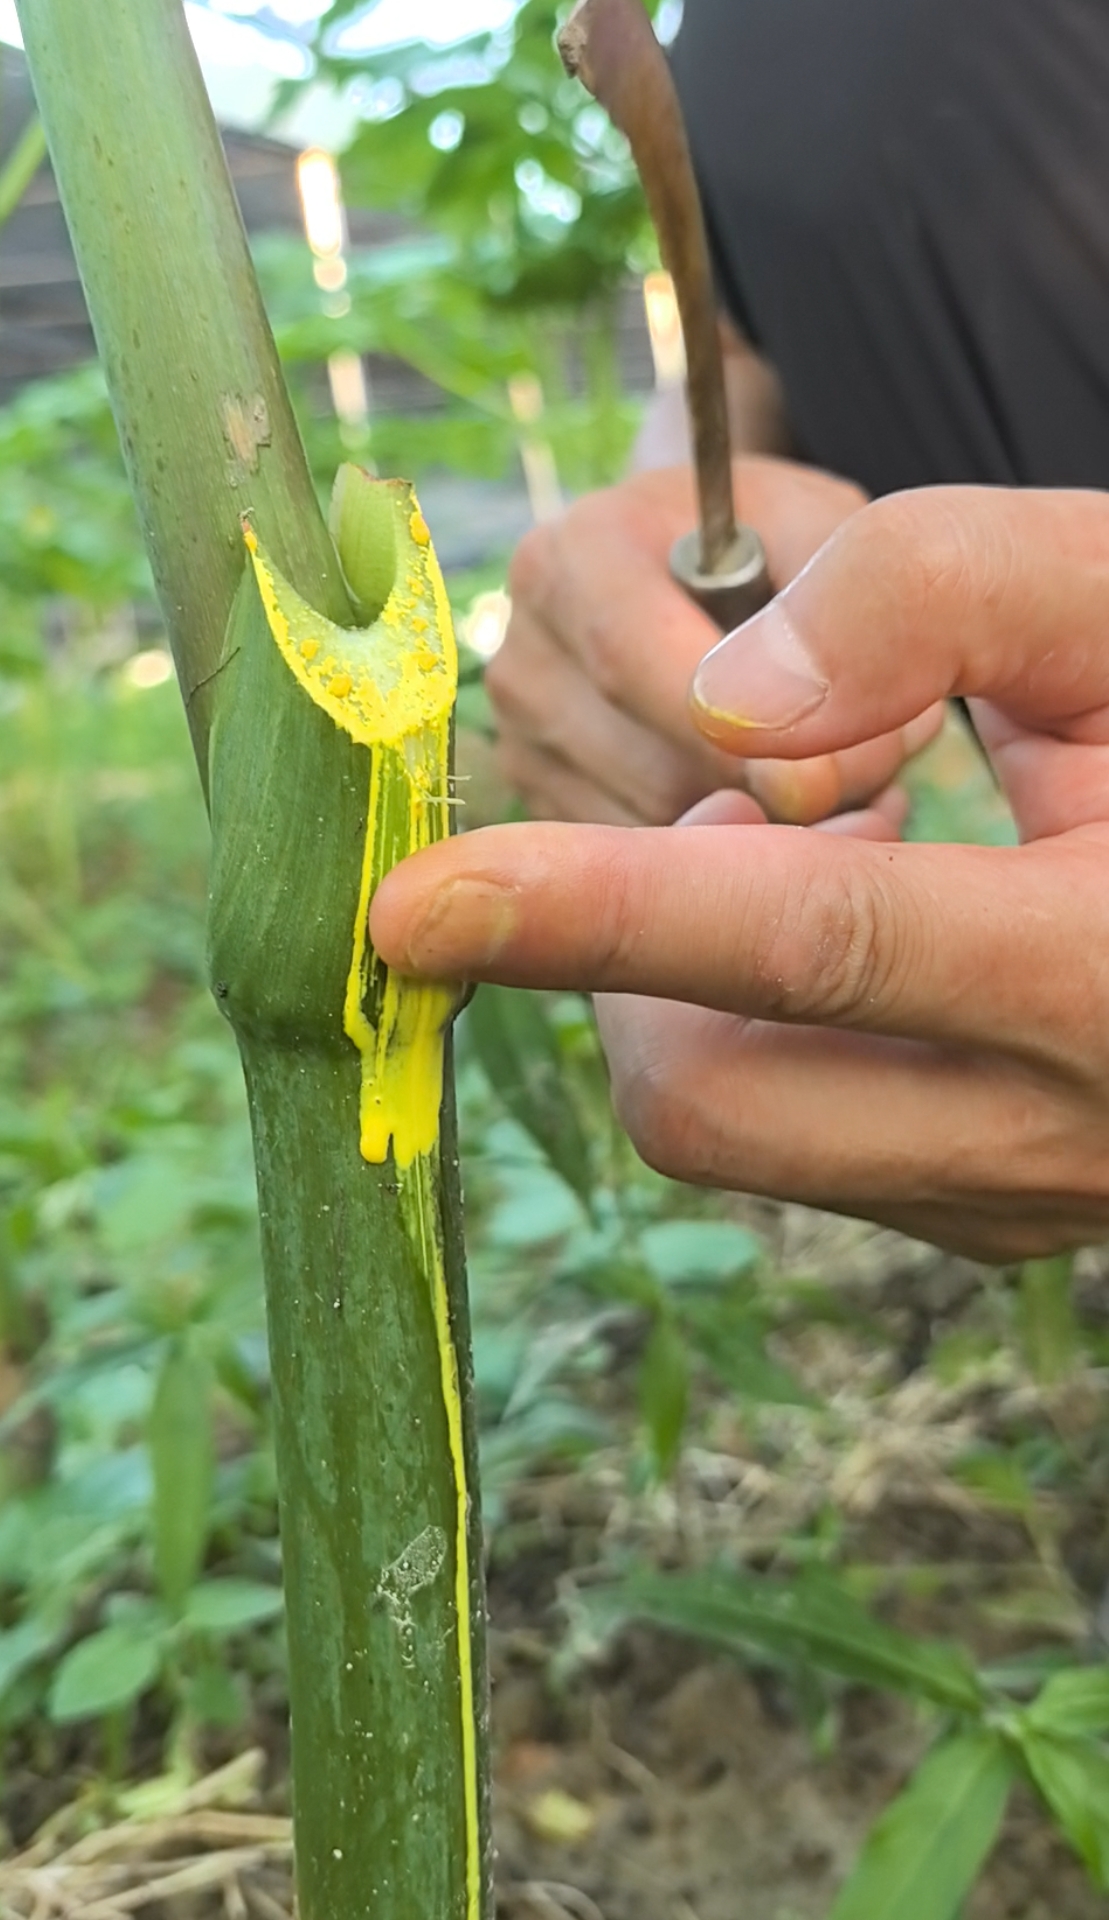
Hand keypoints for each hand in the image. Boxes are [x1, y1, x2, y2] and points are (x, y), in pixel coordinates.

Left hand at [373, 487, 1108, 1260]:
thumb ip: (940, 596)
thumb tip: (733, 714)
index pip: (810, 945)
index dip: (595, 912)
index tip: (415, 904)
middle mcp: (1071, 1128)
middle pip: (714, 1098)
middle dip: (637, 957)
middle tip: (745, 813)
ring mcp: (1033, 1202)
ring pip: (742, 1136)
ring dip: (706, 991)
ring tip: (856, 847)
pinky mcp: (1001, 1219)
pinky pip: (803, 1151)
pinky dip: (771, 1037)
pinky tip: (887, 932)